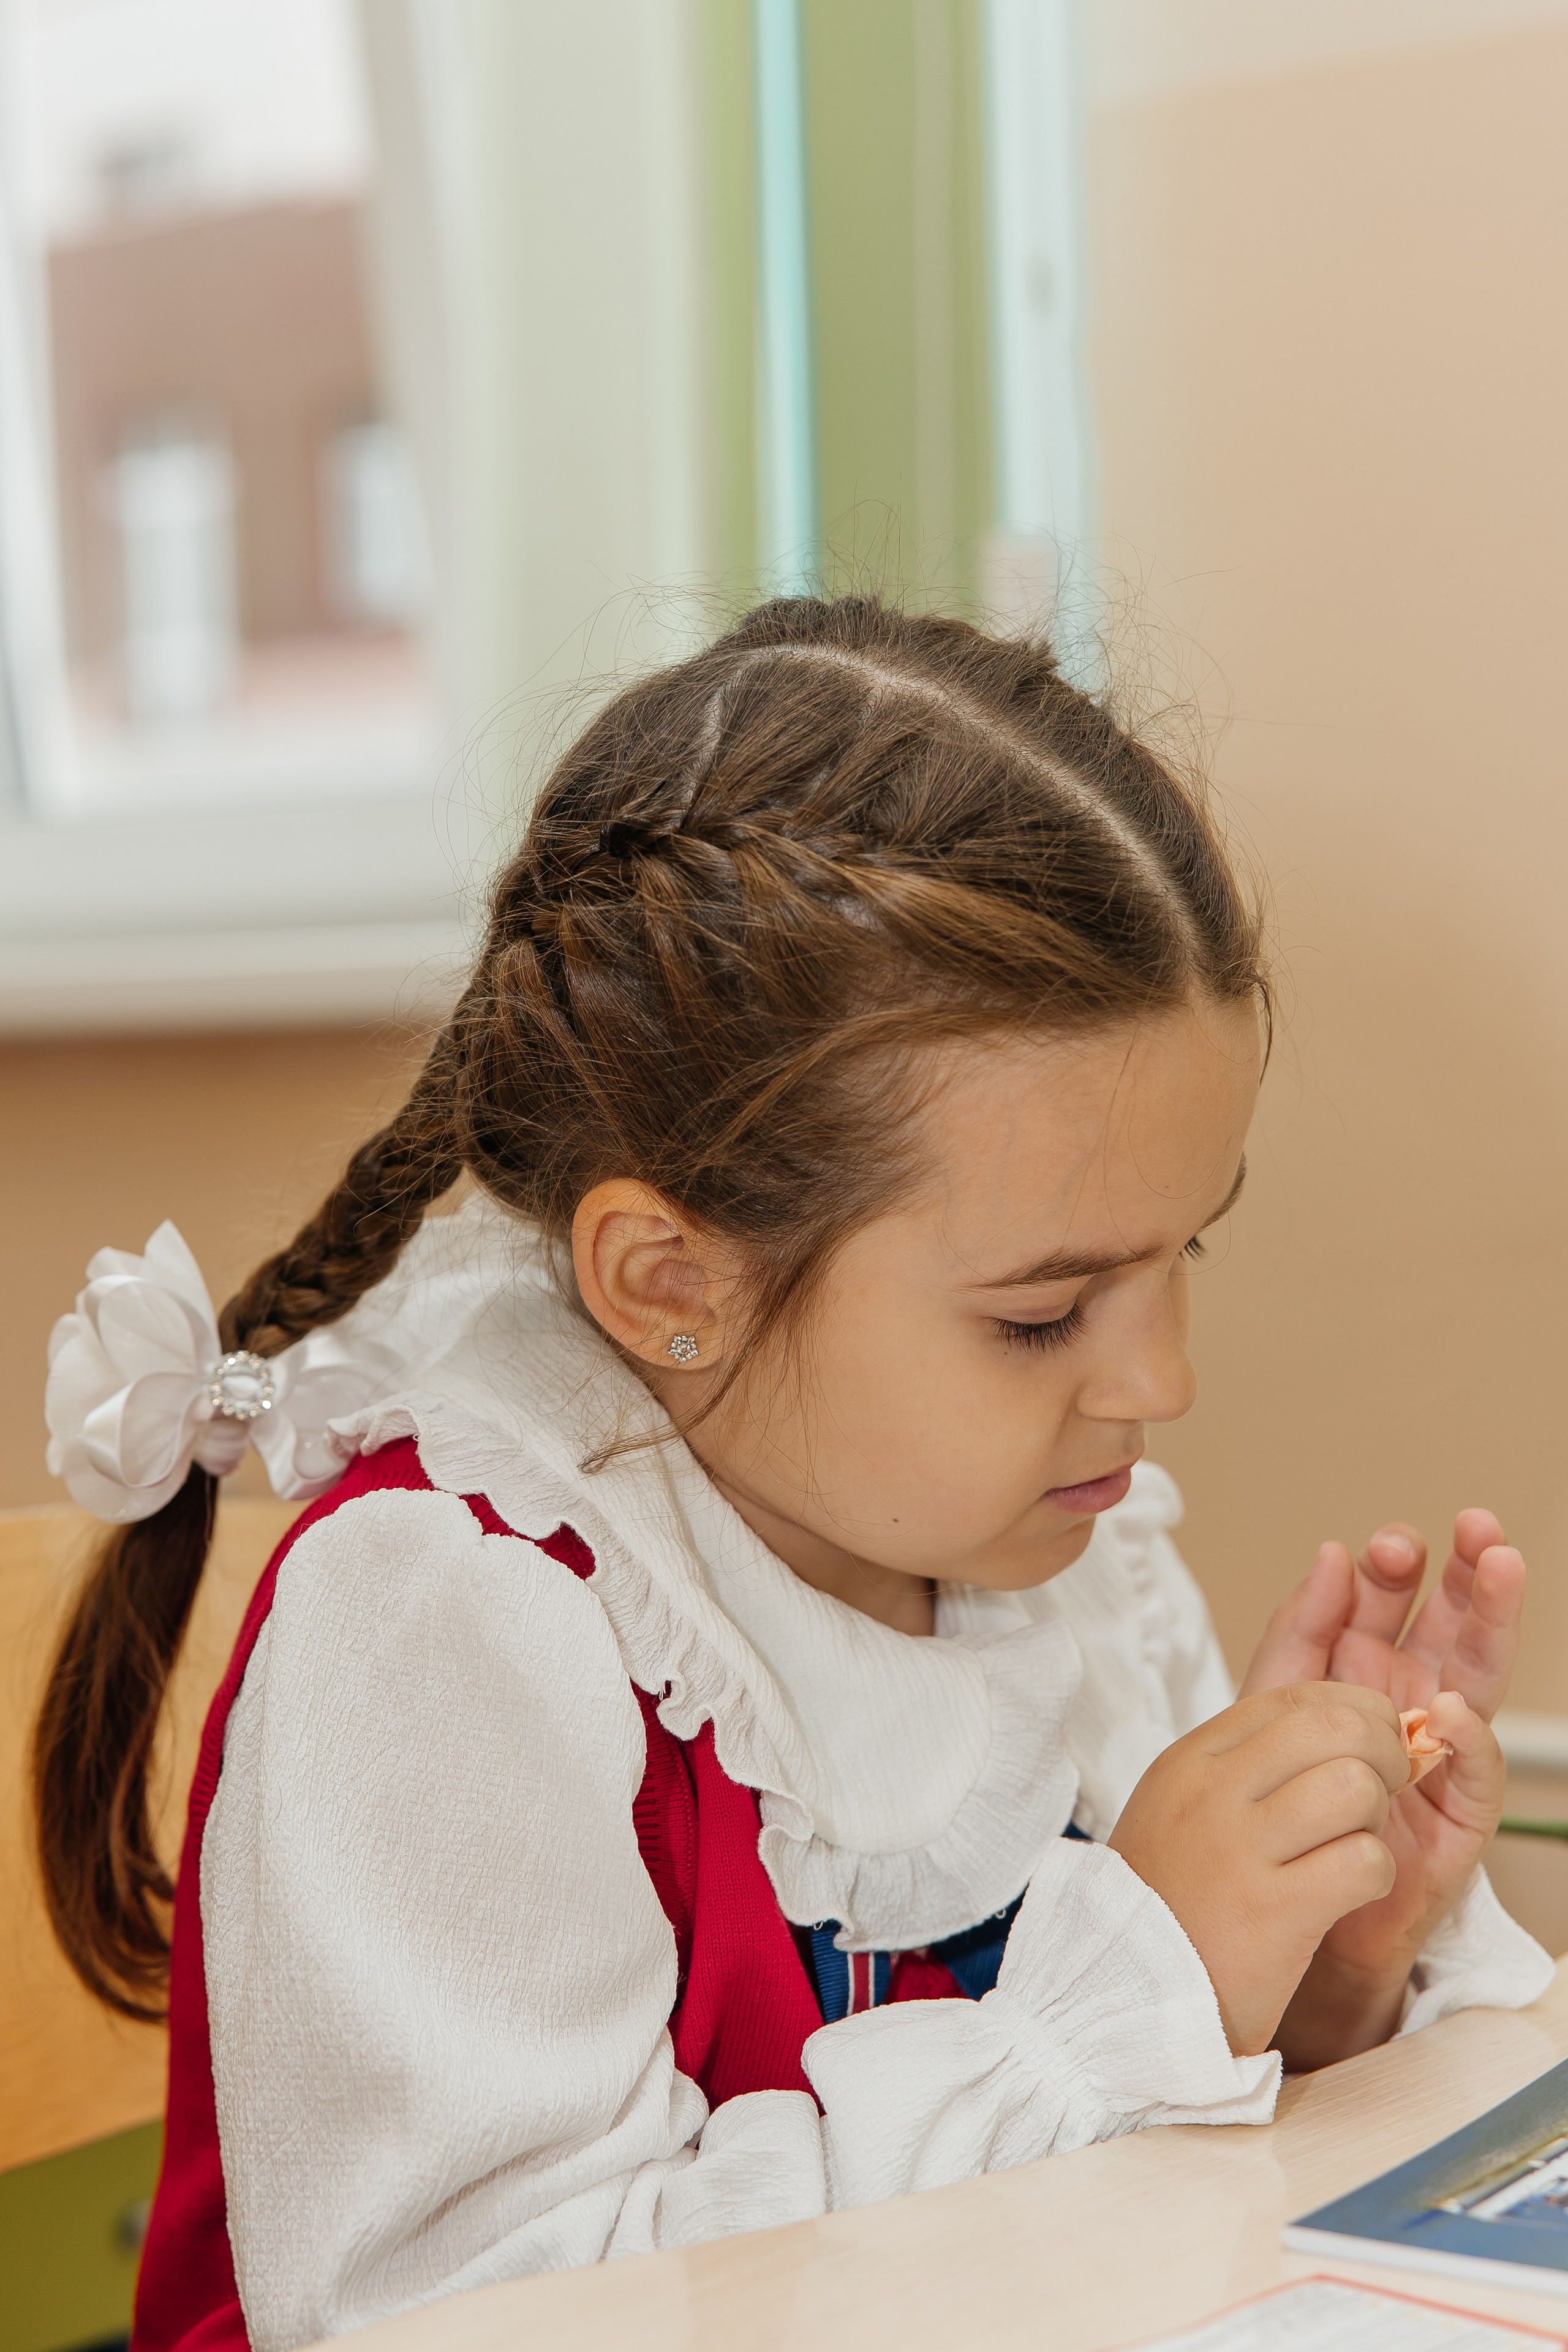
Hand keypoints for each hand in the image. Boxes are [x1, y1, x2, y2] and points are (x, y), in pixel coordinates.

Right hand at [1108, 1683, 1406, 2055]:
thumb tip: (1340, 1733)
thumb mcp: (1181, 1811)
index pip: (1294, 1700)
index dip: (1352, 1712)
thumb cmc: (1169, 1902)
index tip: (1368, 1744)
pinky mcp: (1275, 1912)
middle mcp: (1213, 1792)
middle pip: (1335, 1728)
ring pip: (1354, 1786)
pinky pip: (1364, 1862)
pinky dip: (1374, 1875)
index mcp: (1192, 1761)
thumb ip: (1245, 1769)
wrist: (1121, 1995)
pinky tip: (1350, 1892)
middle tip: (1381, 1792)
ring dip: (1374, 1818)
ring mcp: (1240, 1849)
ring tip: (1354, 1845)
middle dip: (1382, 1754)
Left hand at [1240, 1510, 1523, 2063]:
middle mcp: (1413, 1698)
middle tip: (1477, 1530)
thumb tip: (1332, 1553)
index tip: (1387, 1547)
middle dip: (1467, 1572)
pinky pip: (1473, 1768)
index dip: (1396, 1567)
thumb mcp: (1277, 1698)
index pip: (1392, 1600)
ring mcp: (1442, 1749)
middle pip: (1451, 1624)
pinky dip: (1467, 1736)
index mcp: (1366, 1664)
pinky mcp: (1457, 1811)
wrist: (1282, 1899)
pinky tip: (1453, 1709)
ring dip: (1493, 1622)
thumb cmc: (1282, 1796)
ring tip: (1500, 1570)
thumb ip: (1302, 1628)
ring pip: (1477, 1677)